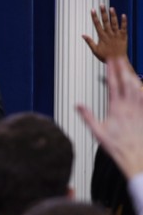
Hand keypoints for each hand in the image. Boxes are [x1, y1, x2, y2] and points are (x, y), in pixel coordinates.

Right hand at [77, 57, 142, 177]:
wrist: (134, 156)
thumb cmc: (116, 146)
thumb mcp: (97, 132)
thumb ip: (88, 117)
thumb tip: (78, 105)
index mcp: (116, 109)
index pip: (113, 85)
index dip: (111, 72)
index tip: (110, 61)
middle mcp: (128, 107)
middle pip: (126, 82)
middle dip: (122, 69)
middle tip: (120, 58)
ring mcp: (138, 110)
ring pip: (137, 88)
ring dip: (133, 77)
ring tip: (129, 69)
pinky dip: (142, 90)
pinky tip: (141, 86)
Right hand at [82, 5, 127, 62]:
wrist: (118, 61)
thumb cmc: (105, 56)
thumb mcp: (95, 50)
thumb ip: (89, 42)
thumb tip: (83, 35)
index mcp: (102, 37)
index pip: (97, 24)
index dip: (94, 16)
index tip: (92, 9)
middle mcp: (109, 34)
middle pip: (105, 21)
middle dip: (103, 12)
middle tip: (101, 5)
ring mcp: (117, 35)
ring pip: (114, 23)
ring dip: (113, 15)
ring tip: (111, 8)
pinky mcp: (123, 36)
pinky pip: (124, 27)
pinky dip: (124, 21)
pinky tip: (123, 15)